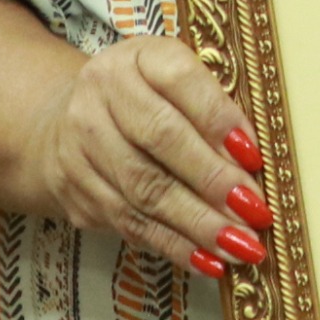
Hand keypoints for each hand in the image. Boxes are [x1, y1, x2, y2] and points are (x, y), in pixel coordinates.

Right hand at [12, 36, 272, 277]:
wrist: (65, 120)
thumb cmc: (145, 100)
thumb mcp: (176, 84)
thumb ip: (212, 110)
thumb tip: (251, 163)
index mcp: (136, 58)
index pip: (179, 80)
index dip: (218, 118)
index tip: (254, 156)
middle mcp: (99, 94)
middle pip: (159, 139)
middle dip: (213, 180)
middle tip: (254, 212)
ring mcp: (80, 144)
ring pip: (143, 190)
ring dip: (198, 224)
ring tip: (241, 246)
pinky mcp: (75, 191)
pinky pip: (129, 223)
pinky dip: (174, 245)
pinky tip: (208, 261)